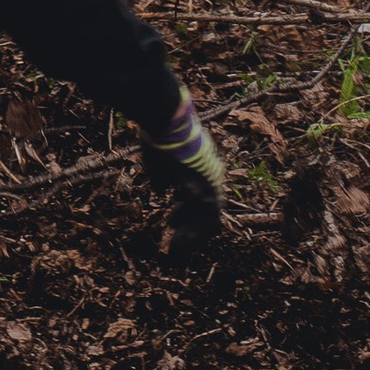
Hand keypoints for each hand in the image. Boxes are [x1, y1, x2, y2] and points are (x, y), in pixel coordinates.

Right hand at [140, 90, 225, 239]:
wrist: (166, 118)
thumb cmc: (159, 134)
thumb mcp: (158, 159)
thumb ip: (162, 178)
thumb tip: (160, 192)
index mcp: (201, 169)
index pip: (199, 200)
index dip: (186, 215)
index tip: (171, 222)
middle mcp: (211, 178)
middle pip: (206, 214)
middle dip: (190, 232)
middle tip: (174, 247)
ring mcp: (210, 184)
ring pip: (207, 222)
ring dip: (190, 238)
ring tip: (173, 250)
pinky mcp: (205, 190)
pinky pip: (203, 221)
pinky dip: (190, 235)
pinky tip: (175, 243)